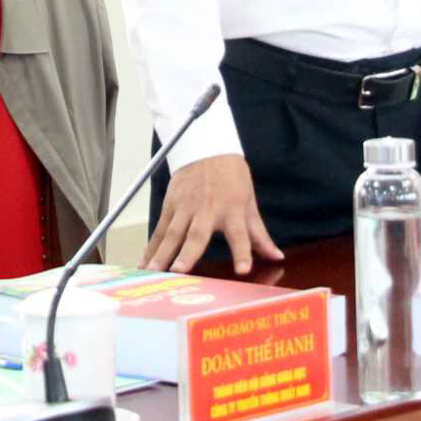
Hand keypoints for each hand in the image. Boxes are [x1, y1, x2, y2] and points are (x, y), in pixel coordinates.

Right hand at [139, 154, 282, 274]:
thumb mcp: (249, 202)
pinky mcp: (170, 204)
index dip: (242, 252)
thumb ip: (259, 234)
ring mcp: (186, 207)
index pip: (240, 235)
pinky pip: (160, 229)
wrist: (206, 147)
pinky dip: (151, 246)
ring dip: (162, 254)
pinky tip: (143, 263)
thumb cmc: (231, 177)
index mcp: (232, 210)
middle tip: (178, 271)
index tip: (243, 269)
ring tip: (153, 272)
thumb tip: (277, 256)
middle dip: (187, 254)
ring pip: (172, 234)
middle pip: (196, 235)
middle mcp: (208, 210)